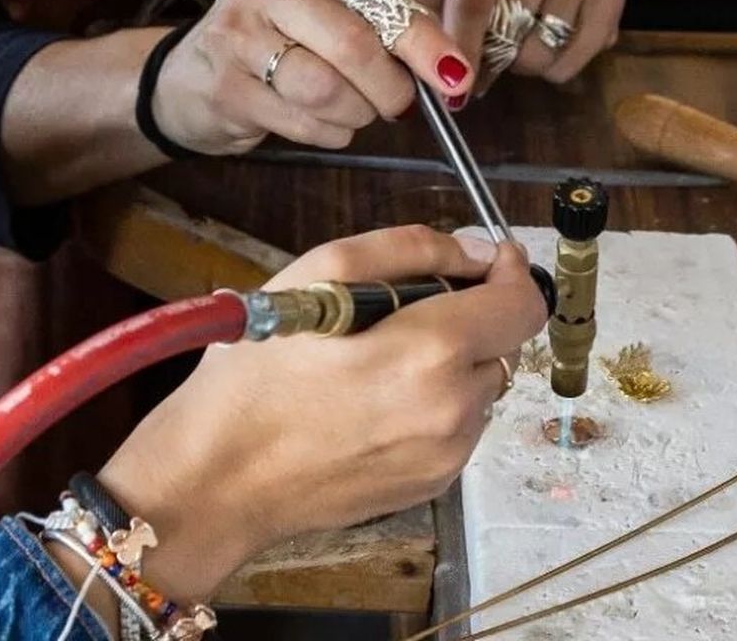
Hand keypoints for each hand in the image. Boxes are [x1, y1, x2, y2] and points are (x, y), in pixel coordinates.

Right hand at [97, 225, 545, 600]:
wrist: (214, 482)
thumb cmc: (256, 371)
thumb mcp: (321, 272)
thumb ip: (412, 250)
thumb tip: (479, 253)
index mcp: (432, 354)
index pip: (523, 304)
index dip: (510, 271)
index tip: (485, 258)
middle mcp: (454, 412)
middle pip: (502, 341)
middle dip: (470, 313)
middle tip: (406, 305)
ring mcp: (446, 459)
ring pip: (480, 383)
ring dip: (453, 359)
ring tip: (379, 356)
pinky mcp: (430, 487)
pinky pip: (457, 424)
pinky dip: (434, 400)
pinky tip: (374, 397)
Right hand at [152, 0, 473, 155]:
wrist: (192, 76)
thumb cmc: (281, 36)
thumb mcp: (334, 6)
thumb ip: (391, 12)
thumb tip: (450, 50)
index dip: (424, 41)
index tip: (455, 75)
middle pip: (354, 45)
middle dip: (392, 87)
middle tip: (401, 106)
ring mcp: (237, 34)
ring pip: (327, 89)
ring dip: (358, 114)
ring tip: (356, 112)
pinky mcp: (223, 87)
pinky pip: (301, 123)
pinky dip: (329, 133)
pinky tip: (324, 123)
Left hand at [437, 0, 623, 90]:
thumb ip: (436, 13)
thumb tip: (436, 70)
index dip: (463, 43)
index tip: (454, 84)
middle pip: (512, 26)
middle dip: (492, 54)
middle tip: (485, 52)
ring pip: (545, 46)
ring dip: (525, 60)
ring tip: (519, 39)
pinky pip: (579, 56)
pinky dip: (559, 64)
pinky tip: (549, 40)